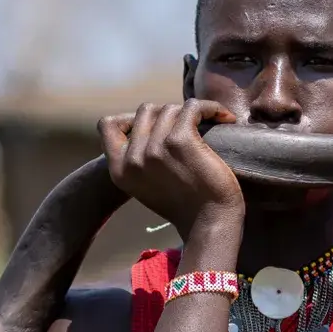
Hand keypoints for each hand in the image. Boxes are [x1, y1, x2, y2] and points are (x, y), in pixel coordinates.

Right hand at [99, 100, 244, 239]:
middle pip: (146, 111)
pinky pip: (193, 107)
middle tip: (190, 127)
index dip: (131, 119)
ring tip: (209, 124)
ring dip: (192, 113)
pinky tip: (224, 117)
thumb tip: (147, 123)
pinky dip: (211, 108)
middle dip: (168, 115)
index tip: (155, 127)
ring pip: (170, 108)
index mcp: (119, 170)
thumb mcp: (146, 185)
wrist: (210, 224)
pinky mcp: (180, 141)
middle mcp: (133, 159)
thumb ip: (137, 159)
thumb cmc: (185, 205)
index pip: (108, 125)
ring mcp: (155, 149)